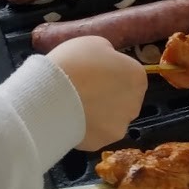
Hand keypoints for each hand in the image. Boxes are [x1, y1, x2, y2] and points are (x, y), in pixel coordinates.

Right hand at [47, 36, 146, 150]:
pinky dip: (86, 127)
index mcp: (136, 77)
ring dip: (99, 113)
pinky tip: (70, 118)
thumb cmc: (75, 62)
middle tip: (85, 88)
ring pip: (111, 118)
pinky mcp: (102, 143)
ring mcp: (119, 126)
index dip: (111, 72)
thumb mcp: (94, 44)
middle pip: (124, 98)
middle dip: (109, 94)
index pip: (129, 74)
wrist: (52, 95)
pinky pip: (95, 133)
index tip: (94, 72)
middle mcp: (135, 104)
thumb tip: (108, 64)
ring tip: (74, 105)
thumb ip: (108, 55)